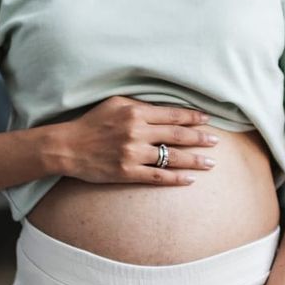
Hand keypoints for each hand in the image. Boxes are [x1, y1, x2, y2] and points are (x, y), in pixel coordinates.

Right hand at [56, 95, 222, 185]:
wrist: (67, 147)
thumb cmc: (91, 122)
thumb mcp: (115, 104)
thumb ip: (140, 105)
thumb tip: (165, 108)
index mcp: (135, 112)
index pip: (172, 114)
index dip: (192, 117)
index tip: (207, 119)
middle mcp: (136, 132)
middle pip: (177, 135)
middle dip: (200, 138)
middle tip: (216, 141)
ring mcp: (132, 154)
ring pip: (171, 157)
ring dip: (194, 160)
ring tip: (210, 162)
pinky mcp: (127, 172)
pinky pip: (157, 176)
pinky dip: (175, 179)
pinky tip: (189, 180)